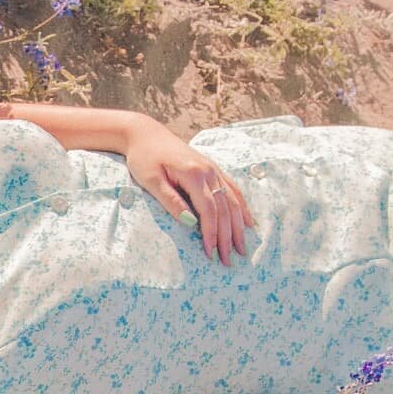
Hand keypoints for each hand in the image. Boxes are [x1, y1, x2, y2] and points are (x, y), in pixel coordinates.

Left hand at [123, 119, 255, 266]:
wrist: (145, 133)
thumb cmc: (144, 157)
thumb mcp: (151, 180)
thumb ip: (171, 200)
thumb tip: (190, 222)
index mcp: (194, 175)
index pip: (209, 211)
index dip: (211, 234)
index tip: (211, 254)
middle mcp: (209, 172)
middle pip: (224, 209)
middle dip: (228, 237)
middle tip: (230, 260)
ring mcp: (213, 170)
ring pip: (232, 201)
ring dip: (239, 226)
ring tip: (242, 247)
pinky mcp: (212, 169)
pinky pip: (232, 190)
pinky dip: (242, 208)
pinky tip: (248, 222)